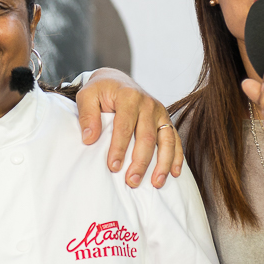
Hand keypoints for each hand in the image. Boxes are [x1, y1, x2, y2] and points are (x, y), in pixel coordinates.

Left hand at [75, 68, 182, 188]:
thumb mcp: (87, 96)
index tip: (113, 167)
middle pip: (146, 137)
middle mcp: (148, 103)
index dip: (119, 148)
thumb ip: (87, 116)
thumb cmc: (100, 90)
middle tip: (131, 182)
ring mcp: (159, 112)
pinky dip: (176, 157)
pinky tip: (174, 173)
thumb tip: (89, 139)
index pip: (124, 127)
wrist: (116, 80)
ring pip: (166, 140)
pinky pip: (174, 139)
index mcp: (128, 96)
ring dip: (162, 164)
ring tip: (156, 183)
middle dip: (140, 162)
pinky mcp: (165, 119)